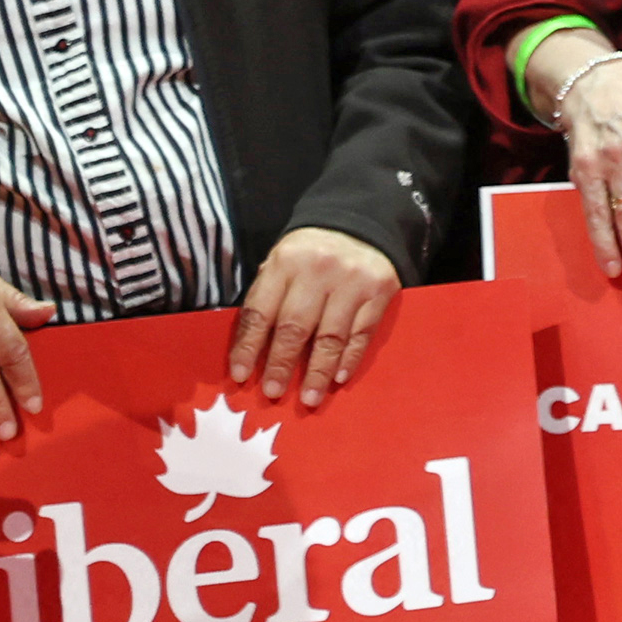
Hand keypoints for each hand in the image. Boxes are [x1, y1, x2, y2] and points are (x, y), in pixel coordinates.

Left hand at [226, 225, 401, 410]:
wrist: (360, 222)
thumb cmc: (310, 253)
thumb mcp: (281, 263)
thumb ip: (267, 298)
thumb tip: (250, 352)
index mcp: (286, 262)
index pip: (261, 311)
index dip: (248, 347)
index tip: (241, 376)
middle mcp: (319, 269)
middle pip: (295, 327)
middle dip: (281, 364)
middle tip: (273, 392)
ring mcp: (352, 280)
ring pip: (331, 335)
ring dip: (318, 371)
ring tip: (308, 398)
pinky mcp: (380, 290)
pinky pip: (362, 332)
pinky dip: (350, 358)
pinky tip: (339, 378)